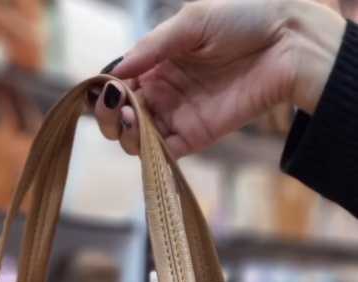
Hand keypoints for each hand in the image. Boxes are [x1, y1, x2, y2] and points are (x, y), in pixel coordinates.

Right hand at [93, 0, 344, 157]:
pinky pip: (164, 153)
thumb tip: (116, 73)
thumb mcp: (192, 22)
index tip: (104, 90)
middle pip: (121, 115)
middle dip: (109, 117)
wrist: (286, 45)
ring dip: (126, 134)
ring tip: (133, 119)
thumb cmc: (243, 19)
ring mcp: (178, 115)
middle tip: (117, 109)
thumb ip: (152, 47)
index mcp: (158, 61)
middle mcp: (163, 90)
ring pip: (137, 138)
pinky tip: (145, 138)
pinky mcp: (195, 137)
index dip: (105, 92)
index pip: (119, 83)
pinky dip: (149, 153)